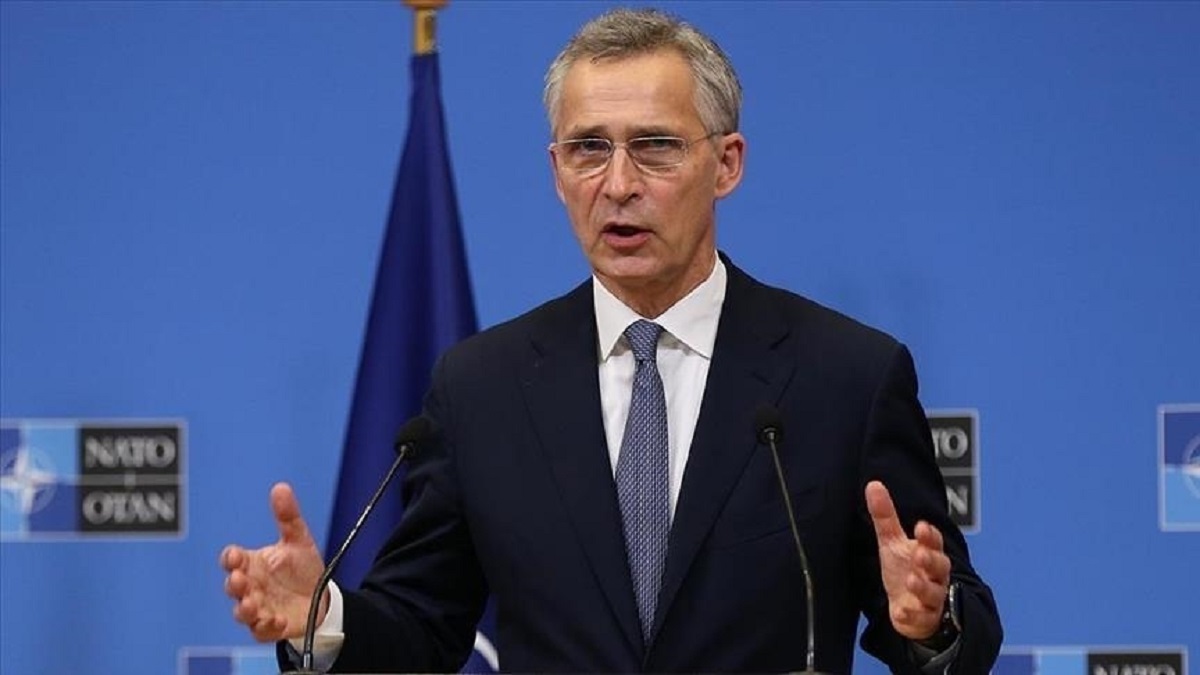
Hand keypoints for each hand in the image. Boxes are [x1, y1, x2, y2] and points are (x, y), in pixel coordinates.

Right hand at [220, 482, 326, 641]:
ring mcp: (259, 607)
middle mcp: (251, 586)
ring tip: (252, 604)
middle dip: (233, 584)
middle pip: (233, 586)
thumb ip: (287, 516)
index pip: (233, 559)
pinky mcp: (270, 626)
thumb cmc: (302, 568)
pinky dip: (267, 626)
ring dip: (244, 609)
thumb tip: (281, 487)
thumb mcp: (298, 540)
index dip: (231, 558)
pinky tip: (278, 620)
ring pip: (242, 612)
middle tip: (239, 579)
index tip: (235, 555)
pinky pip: (262, 631)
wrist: (321, 597)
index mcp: (252, 564)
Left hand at [865, 480, 950, 640]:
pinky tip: (901, 612)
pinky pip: (922, 618)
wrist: (909, 606)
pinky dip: (912, 616)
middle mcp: (934, 575)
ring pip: (934, 593)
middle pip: (940, 566)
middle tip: (920, 554)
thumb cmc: (904, 569)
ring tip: (912, 579)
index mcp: (928, 553)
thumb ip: (885, 516)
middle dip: (931, 560)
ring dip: (924, 586)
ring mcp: (931, 598)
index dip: (929, 536)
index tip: (922, 527)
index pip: (934, 542)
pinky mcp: (924, 618)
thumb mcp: (892, 542)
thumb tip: (873, 484)